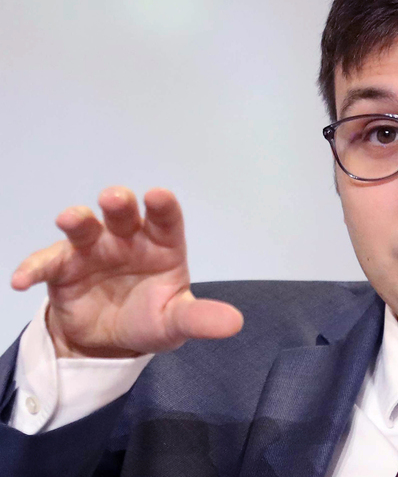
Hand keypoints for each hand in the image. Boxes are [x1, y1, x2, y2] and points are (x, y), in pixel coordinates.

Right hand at [10, 187, 243, 357]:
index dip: (163, 207)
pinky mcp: (63, 269)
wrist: (111, 340)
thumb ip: (200, 319)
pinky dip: (34, 267)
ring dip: (77, 221)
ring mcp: (94, 250)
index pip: (166, 220)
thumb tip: (236, 324)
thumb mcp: (176, 322)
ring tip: (70, 220)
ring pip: (84, 228)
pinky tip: (23, 279)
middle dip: (118, 203)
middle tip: (114, 198)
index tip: (158, 196)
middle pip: (123, 214)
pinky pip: (47, 263)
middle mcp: (127, 240)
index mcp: (161, 246)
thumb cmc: (151, 318)